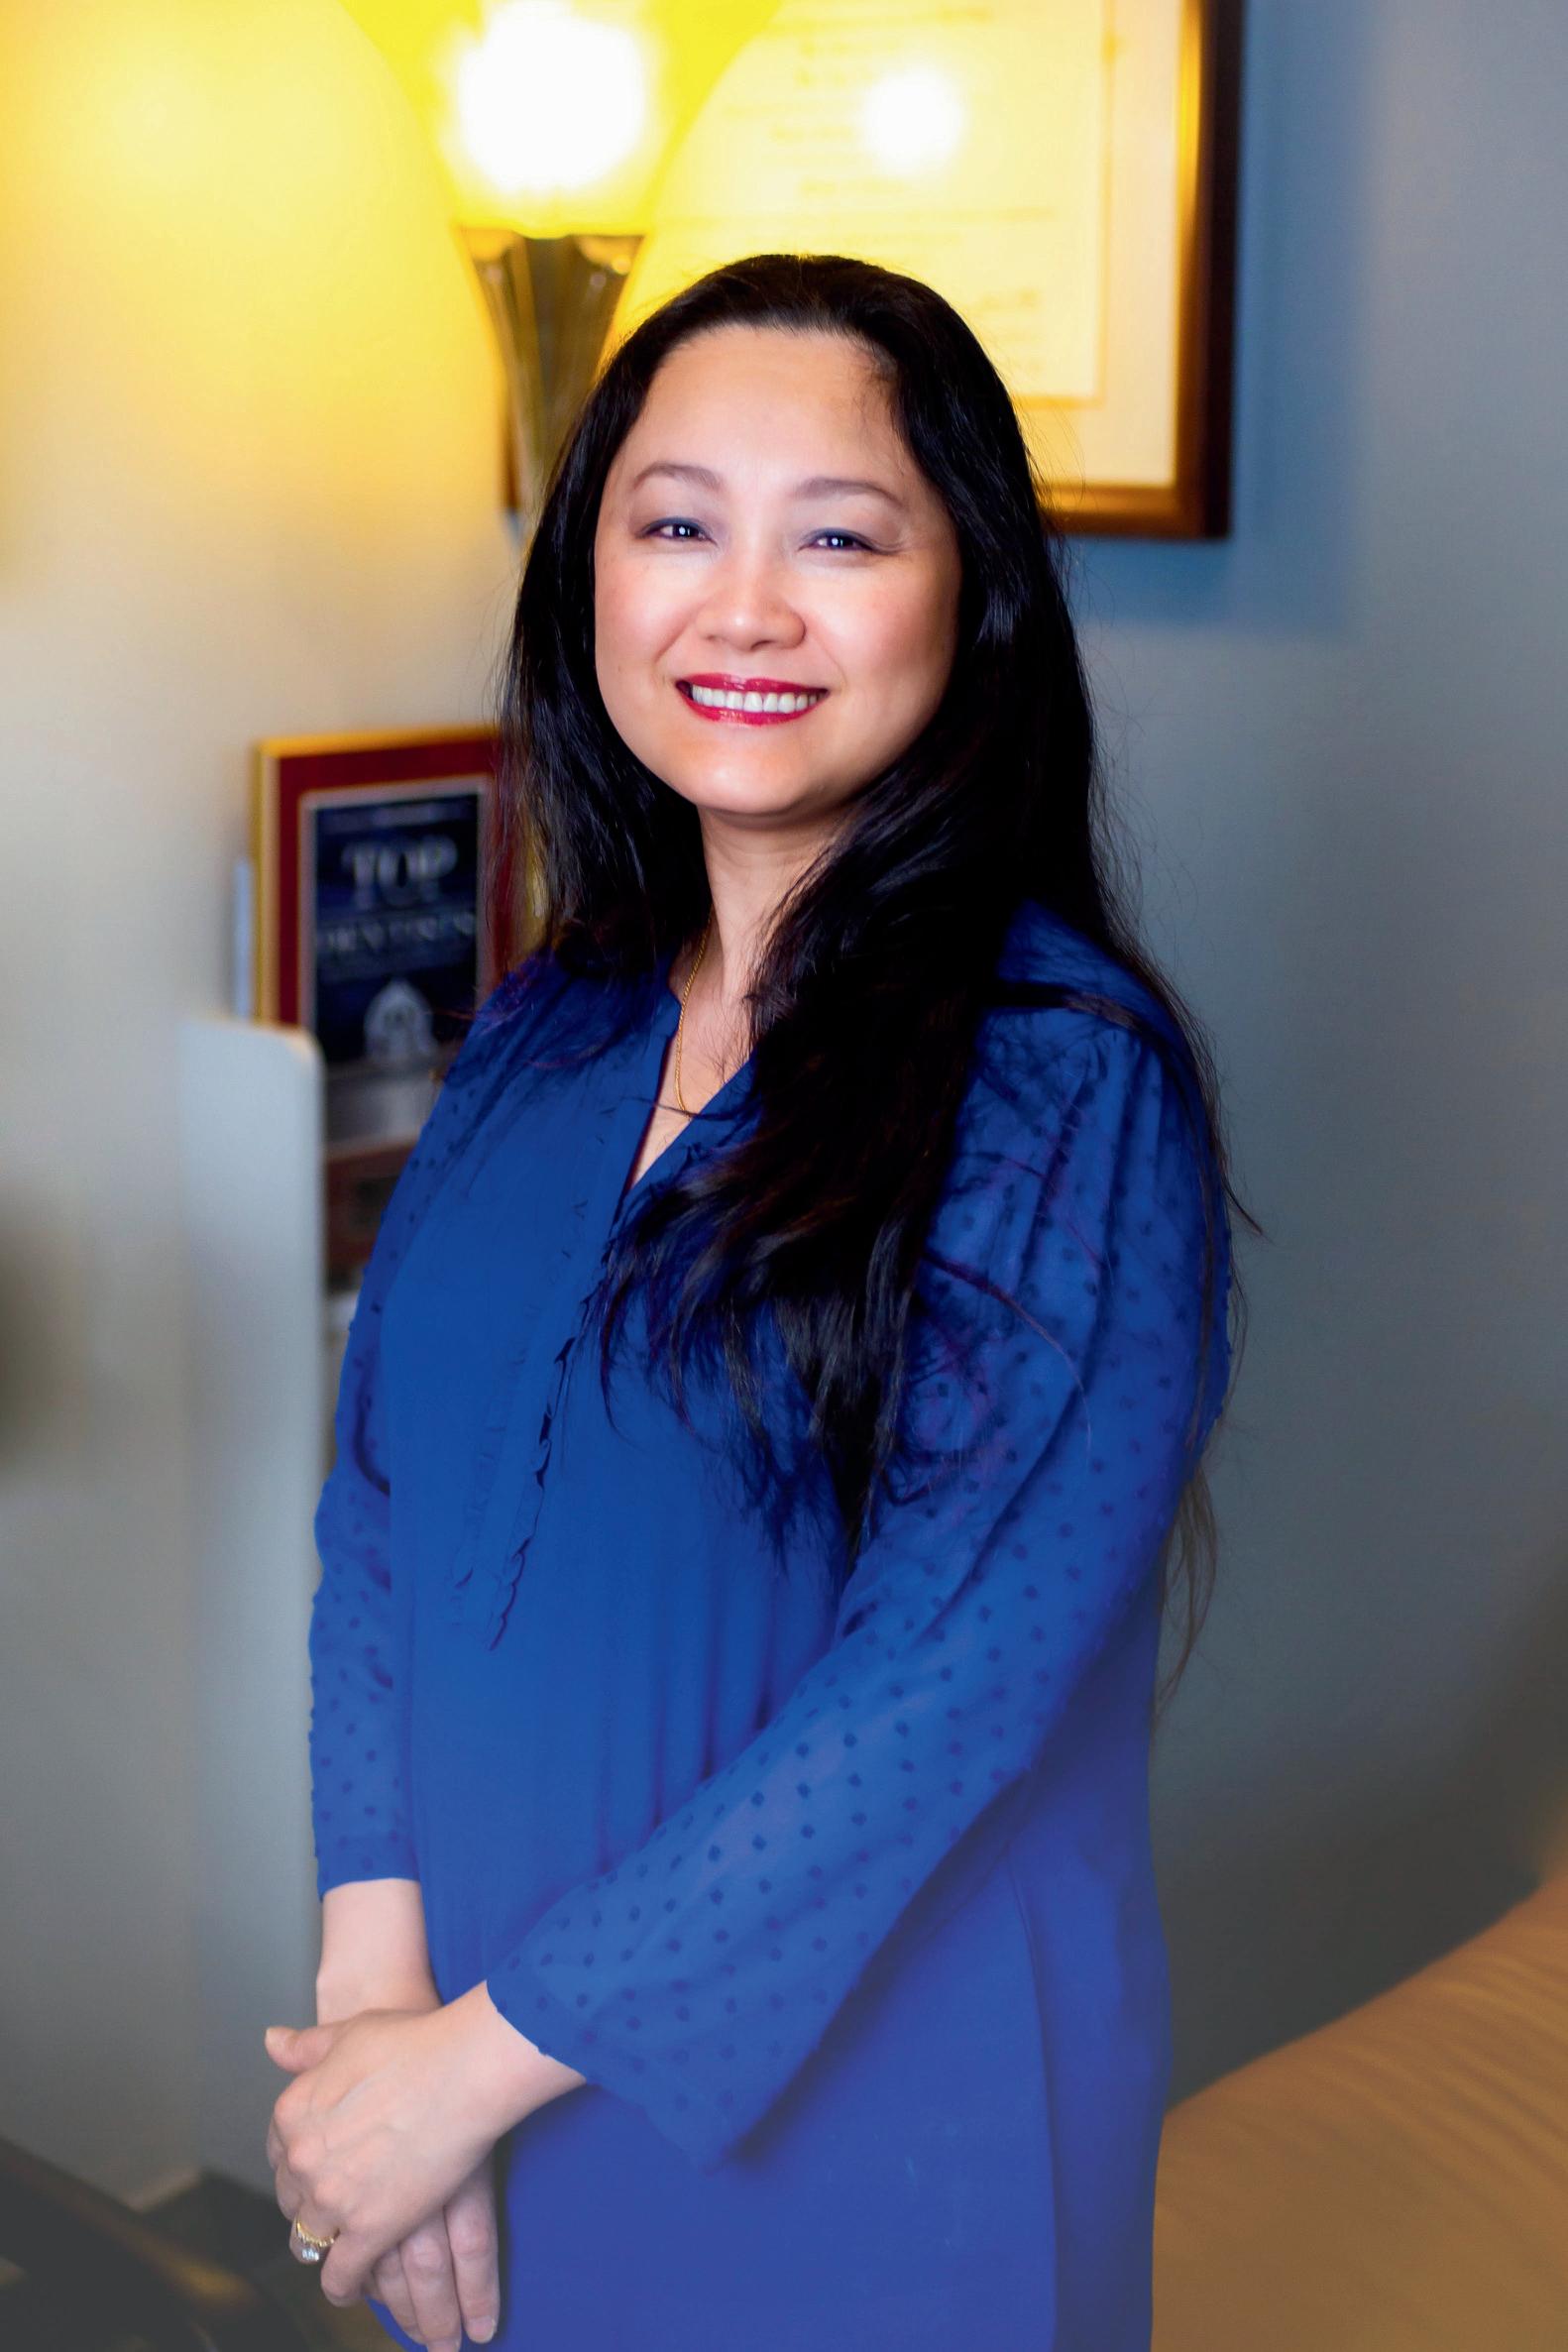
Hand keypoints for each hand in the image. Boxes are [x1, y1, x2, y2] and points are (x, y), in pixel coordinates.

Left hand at [264, 1986, 579, 2314]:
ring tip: (338, 2252)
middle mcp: (302, 2159)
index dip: (298, 2165)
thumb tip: (271, 2041)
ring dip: (323, 2246)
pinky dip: (344, 2284)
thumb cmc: (413, 2043)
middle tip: (334, 2208)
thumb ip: (307, 2047)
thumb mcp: (349, 2034)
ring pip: (311, 2240)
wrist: (460, 2069)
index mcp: (292, 2112)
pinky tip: (352, 2286)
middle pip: (292, 2199)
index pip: (278, 2154)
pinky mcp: (369, 2230)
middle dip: (309, 2206)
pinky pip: (342, 2273)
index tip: (316, 2171)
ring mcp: (332, 2198)